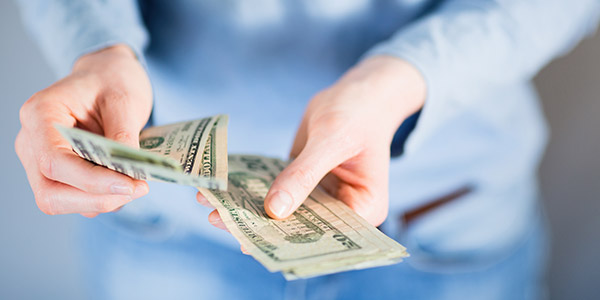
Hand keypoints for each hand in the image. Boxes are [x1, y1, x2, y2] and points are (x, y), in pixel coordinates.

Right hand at [15, 45, 152, 216]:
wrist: (108, 77)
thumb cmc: (112, 82)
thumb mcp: (125, 101)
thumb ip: (124, 137)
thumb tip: (130, 174)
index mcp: (40, 114)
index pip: (54, 162)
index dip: (92, 181)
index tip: (130, 185)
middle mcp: (31, 141)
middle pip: (51, 192)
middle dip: (97, 199)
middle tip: (139, 189)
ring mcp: (40, 161)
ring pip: (61, 202)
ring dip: (102, 202)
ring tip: (137, 184)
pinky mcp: (57, 175)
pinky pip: (75, 200)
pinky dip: (103, 199)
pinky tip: (126, 183)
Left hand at [198, 55, 425, 231]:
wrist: (358, 92)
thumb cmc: (358, 112)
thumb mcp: (331, 141)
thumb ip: (304, 175)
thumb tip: (274, 210)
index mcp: (363, 209)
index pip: (326, 237)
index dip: (289, 243)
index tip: (250, 242)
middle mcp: (341, 210)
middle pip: (300, 229)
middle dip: (260, 226)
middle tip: (218, 220)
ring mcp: (320, 198)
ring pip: (283, 212)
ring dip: (249, 209)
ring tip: (210, 205)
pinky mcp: (302, 183)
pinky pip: (275, 191)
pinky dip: (251, 189)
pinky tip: (224, 188)